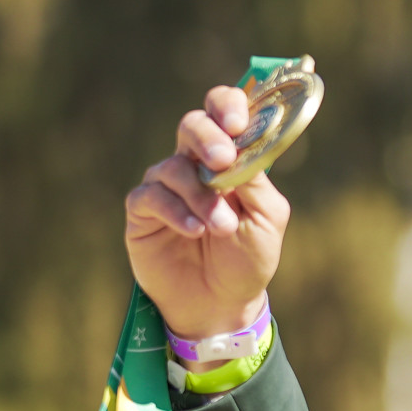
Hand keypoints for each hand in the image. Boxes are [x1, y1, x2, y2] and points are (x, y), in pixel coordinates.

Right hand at [124, 85, 289, 339]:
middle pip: (192, 125)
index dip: (228, 106)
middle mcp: (195, 164)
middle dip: (208, 138)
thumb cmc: (248, 259)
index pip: (224, 113)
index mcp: (230, 159)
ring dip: (200, 195)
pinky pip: (152, 196)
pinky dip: (176, 211)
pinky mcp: (143, 211)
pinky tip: (194, 230)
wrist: (222, 303)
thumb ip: (258, 184)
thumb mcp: (268, 221)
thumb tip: (242, 150)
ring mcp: (167, 185)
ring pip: (174, 166)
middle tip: (222, 160)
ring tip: (221, 227)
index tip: (237, 124)